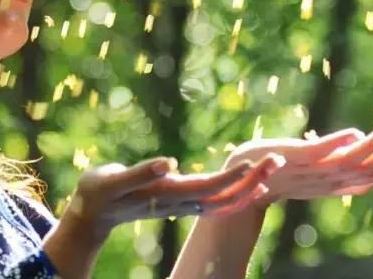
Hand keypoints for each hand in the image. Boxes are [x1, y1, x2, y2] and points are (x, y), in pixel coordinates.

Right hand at [42, 155, 283, 278]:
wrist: (93, 213)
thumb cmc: (98, 193)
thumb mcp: (112, 182)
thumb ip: (139, 174)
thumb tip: (169, 163)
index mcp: (169, 195)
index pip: (210, 188)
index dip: (234, 177)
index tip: (257, 162)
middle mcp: (181, 202)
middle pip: (226, 196)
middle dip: (254, 179)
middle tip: (280, 158)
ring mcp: (183, 204)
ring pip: (226, 200)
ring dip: (251, 184)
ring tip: (272, 165)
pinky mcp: (180, 200)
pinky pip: (218, 199)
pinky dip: (237, 189)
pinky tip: (248, 179)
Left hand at [224, 123, 372, 208]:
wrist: (241, 176)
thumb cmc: (278, 167)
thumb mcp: (313, 164)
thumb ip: (334, 153)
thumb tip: (355, 137)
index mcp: (334, 184)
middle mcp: (327, 180)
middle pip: (369, 170)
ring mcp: (312, 170)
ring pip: (351, 161)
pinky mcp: (295, 157)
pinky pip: (320, 151)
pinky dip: (338, 143)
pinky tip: (356, 132)